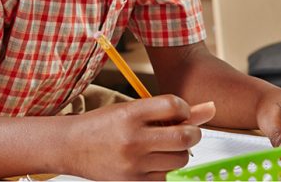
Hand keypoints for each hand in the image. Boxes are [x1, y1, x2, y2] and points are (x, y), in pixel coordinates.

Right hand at [63, 96, 215, 179]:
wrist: (70, 147)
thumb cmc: (101, 125)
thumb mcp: (131, 109)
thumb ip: (169, 111)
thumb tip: (210, 108)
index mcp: (130, 113)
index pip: (175, 105)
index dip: (184, 108)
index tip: (178, 111)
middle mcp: (133, 138)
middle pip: (186, 136)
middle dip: (192, 132)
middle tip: (185, 130)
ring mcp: (134, 163)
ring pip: (181, 158)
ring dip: (179, 151)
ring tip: (162, 145)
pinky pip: (166, 176)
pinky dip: (165, 168)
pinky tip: (150, 160)